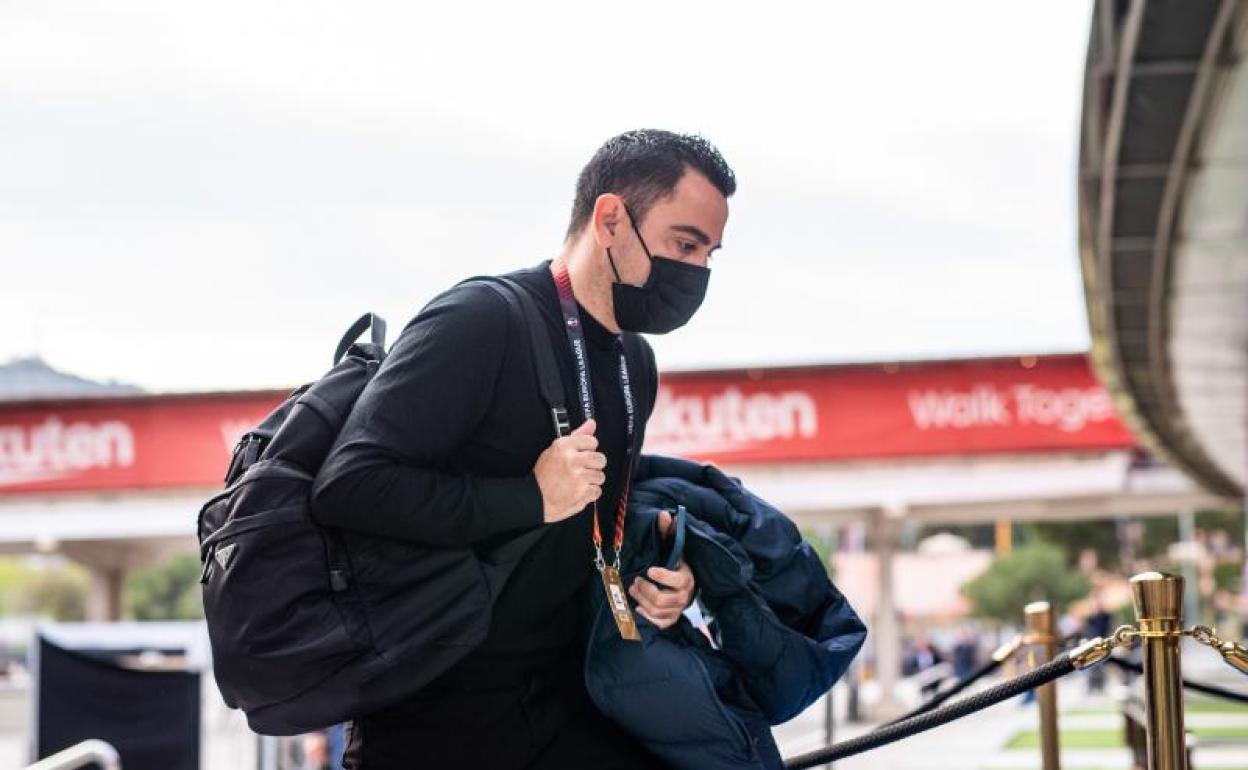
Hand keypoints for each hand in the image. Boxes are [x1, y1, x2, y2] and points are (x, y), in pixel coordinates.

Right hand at [534, 420, 605, 522]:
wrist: (536, 499)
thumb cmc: (544, 475)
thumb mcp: (555, 450)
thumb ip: (577, 436)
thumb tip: (592, 423)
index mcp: (564, 446)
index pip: (592, 441)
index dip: (588, 450)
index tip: (582, 455)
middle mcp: (572, 460)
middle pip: (600, 459)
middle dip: (593, 466)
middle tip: (582, 470)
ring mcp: (578, 477)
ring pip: (600, 476)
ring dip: (591, 481)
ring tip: (578, 482)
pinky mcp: (582, 492)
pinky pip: (597, 491)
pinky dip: (589, 493)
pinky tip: (578, 491)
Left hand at [629, 509, 695, 628]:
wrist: (683, 586)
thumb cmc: (674, 564)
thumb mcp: (671, 547)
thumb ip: (667, 532)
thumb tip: (664, 514)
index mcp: (686, 577)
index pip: (677, 581)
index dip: (663, 577)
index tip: (650, 570)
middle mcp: (684, 596)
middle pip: (663, 599)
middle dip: (645, 590)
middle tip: (635, 581)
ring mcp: (677, 609)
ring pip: (657, 610)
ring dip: (642, 600)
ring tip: (634, 590)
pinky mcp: (671, 619)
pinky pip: (659, 623)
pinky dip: (647, 616)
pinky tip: (638, 608)